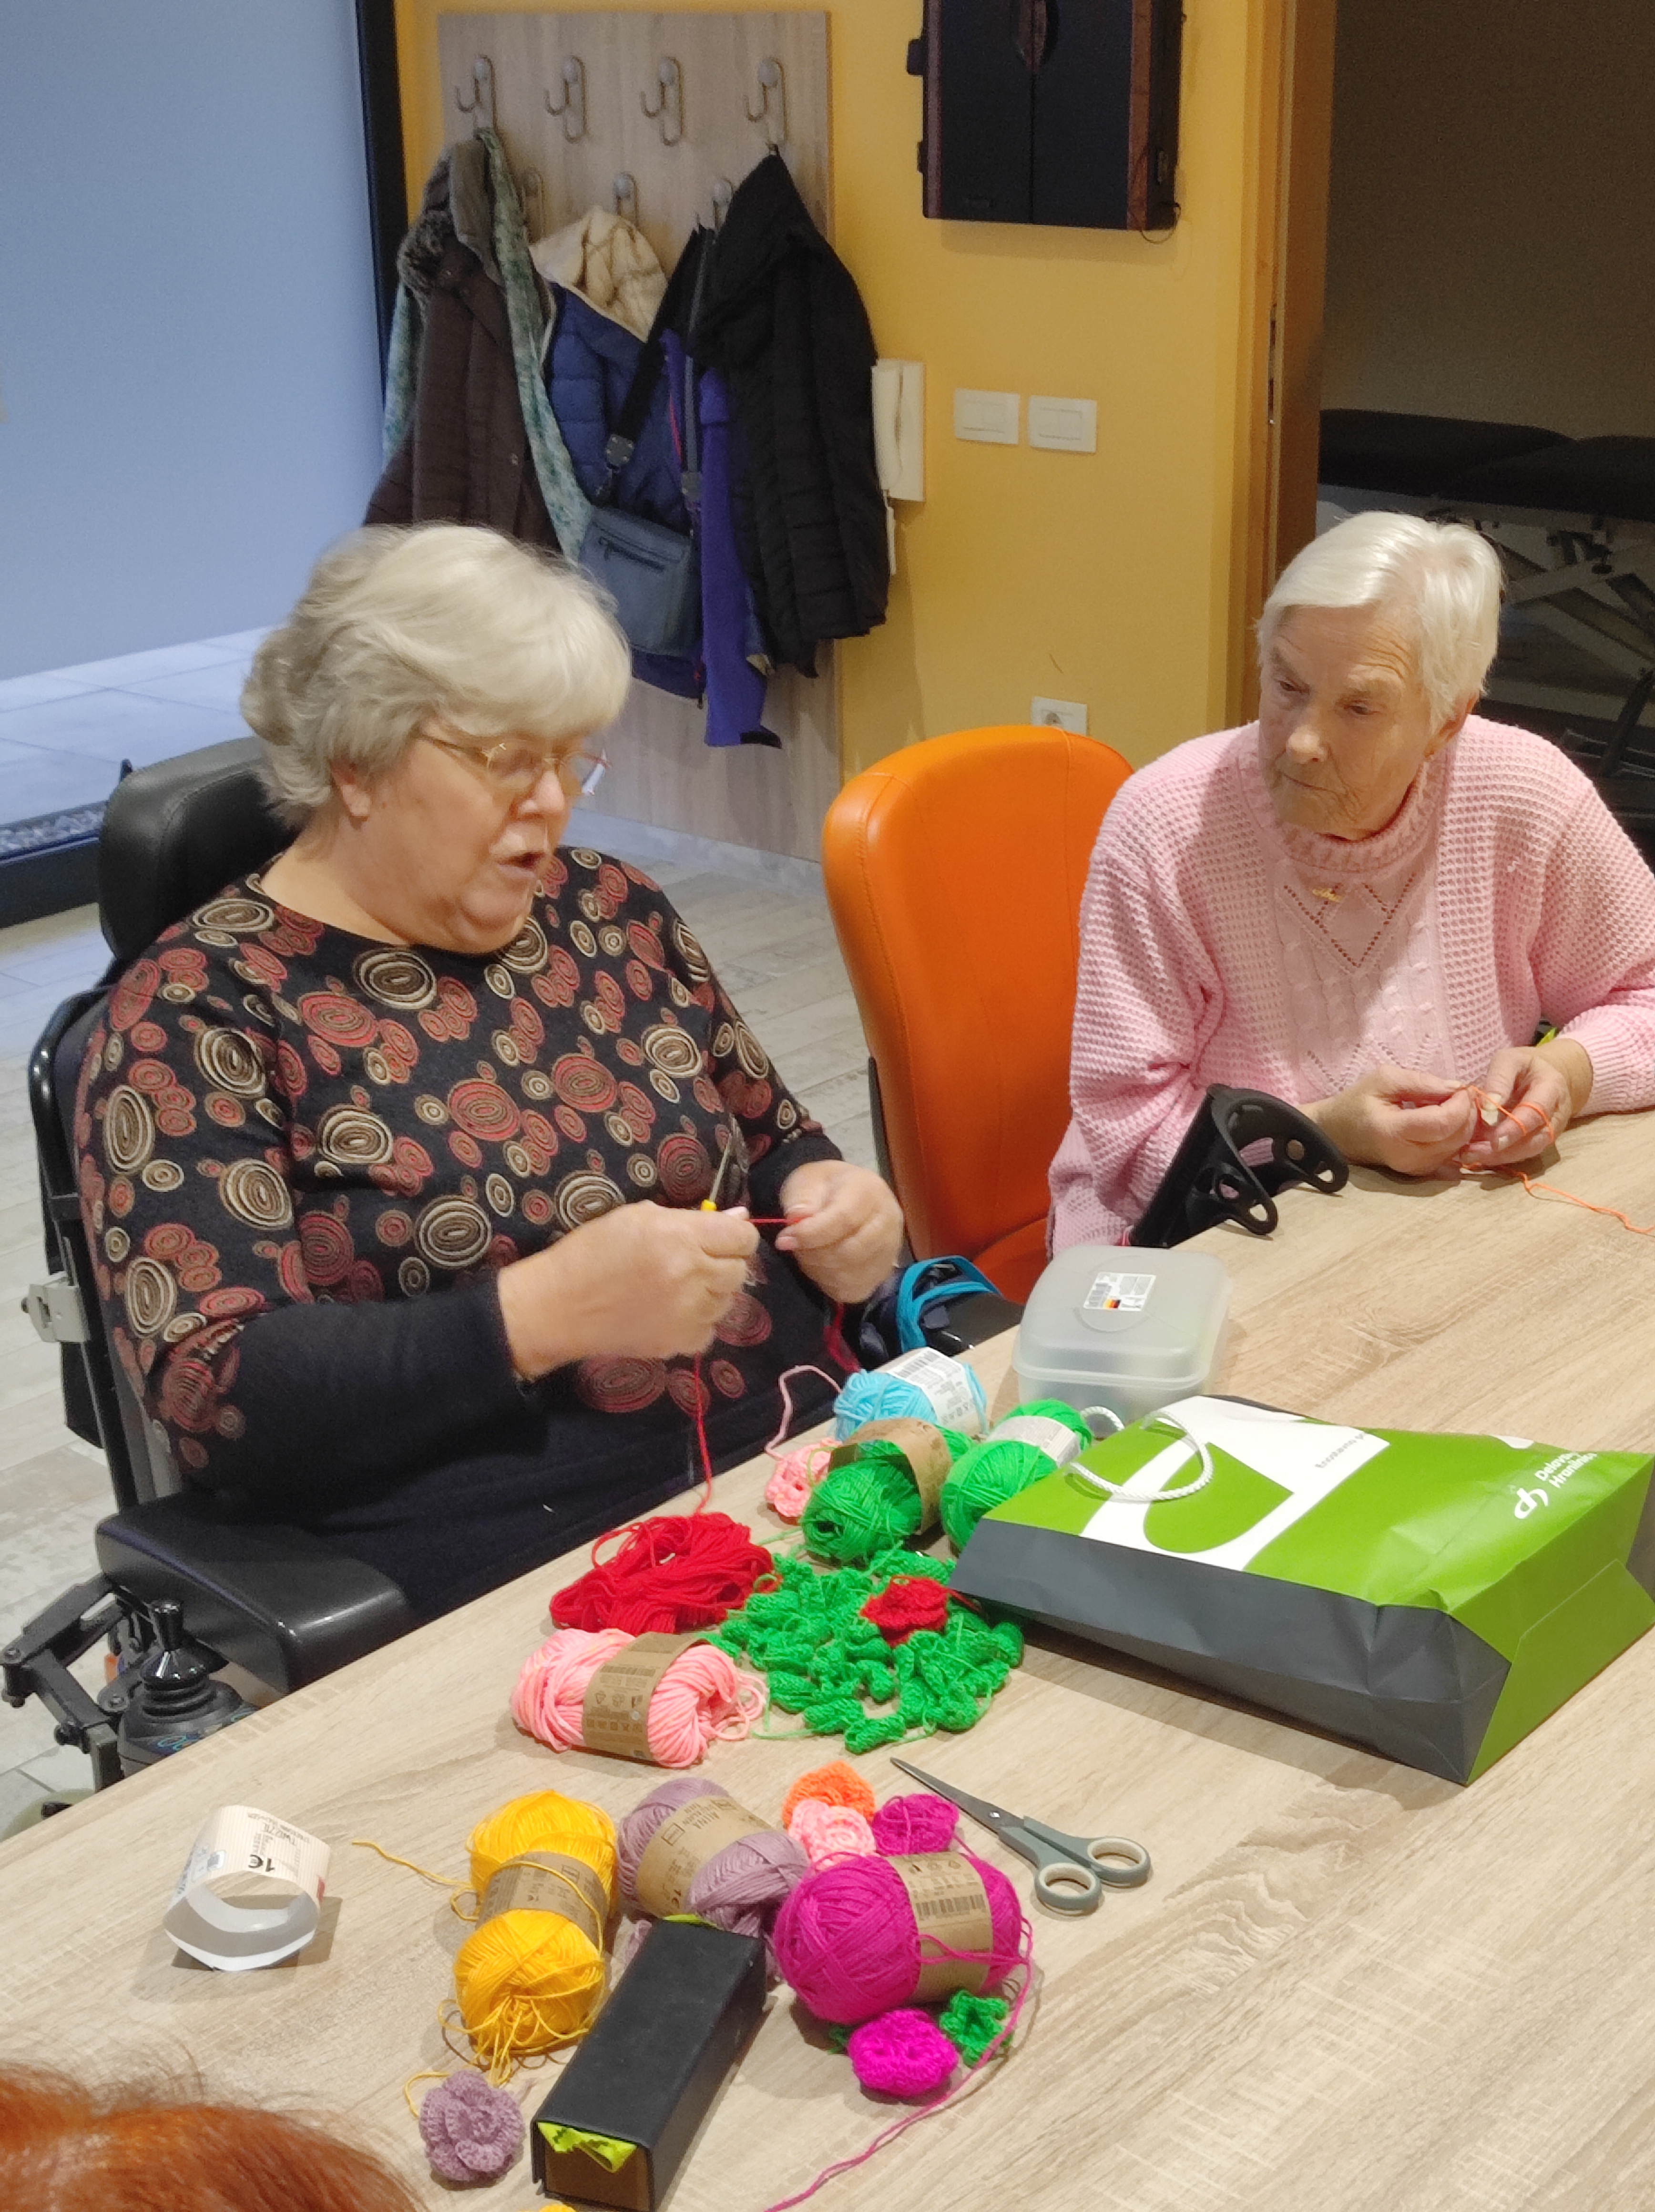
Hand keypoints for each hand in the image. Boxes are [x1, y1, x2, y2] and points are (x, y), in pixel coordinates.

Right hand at [496, 1201, 759, 1379]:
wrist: (557, 1307)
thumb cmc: (592, 1252)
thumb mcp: (638, 1218)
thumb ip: (692, 1218)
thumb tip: (738, 1219)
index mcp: (682, 1238)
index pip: (744, 1237)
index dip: (734, 1236)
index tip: (718, 1238)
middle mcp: (692, 1276)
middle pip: (739, 1271)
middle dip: (723, 1263)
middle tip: (693, 1262)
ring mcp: (688, 1314)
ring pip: (727, 1302)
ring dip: (711, 1292)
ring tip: (677, 1287)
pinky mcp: (678, 1343)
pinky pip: (710, 1331)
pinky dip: (697, 1322)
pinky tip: (671, 1312)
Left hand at [774, 1159, 903, 1303]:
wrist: (845, 1196)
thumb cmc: (824, 1187)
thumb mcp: (807, 1181)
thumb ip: (801, 1198)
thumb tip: (798, 1217)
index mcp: (870, 1191)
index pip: (844, 1219)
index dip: (811, 1234)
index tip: (784, 1240)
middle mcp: (889, 1221)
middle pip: (850, 1252)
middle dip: (812, 1253)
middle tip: (792, 1245)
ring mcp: (889, 1250)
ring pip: (850, 1274)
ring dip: (818, 1268)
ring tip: (806, 1252)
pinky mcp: (882, 1273)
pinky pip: (852, 1289)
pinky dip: (829, 1282)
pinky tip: (820, 1265)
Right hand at [1303, 1065, 1480, 1178]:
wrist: (1337, 1134)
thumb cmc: (1357, 1103)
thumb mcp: (1384, 1080)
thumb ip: (1421, 1082)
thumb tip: (1456, 1088)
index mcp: (1392, 1132)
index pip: (1443, 1122)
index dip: (1461, 1104)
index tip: (1461, 1087)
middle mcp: (1406, 1156)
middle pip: (1456, 1137)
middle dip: (1467, 1113)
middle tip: (1460, 1094)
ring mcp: (1414, 1168)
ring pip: (1459, 1148)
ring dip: (1464, 1125)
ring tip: (1450, 1106)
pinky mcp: (1420, 1172)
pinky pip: (1453, 1155)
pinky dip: (1457, 1137)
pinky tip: (1447, 1123)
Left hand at [1455, 1039, 1591, 1167]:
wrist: (1545, 1074)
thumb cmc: (1524, 1066)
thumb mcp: (1510, 1060)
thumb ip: (1499, 1079)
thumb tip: (1487, 1107)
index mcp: (1551, 1088)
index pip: (1536, 1113)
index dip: (1515, 1128)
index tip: (1493, 1140)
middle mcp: (1556, 1114)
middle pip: (1535, 1139)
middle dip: (1505, 1150)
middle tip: (1473, 1153)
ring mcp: (1550, 1130)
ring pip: (1529, 1150)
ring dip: (1500, 1157)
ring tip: (1470, 1156)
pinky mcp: (1539, 1140)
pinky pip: (1522, 1152)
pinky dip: (1500, 1156)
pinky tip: (1478, 1155)